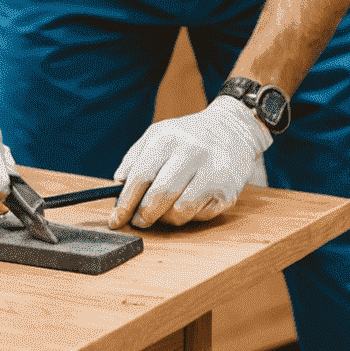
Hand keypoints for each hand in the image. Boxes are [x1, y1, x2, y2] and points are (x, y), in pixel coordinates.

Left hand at [109, 95, 271, 229]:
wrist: (233, 130)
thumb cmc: (190, 136)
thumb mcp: (157, 135)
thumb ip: (133, 160)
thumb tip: (118, 188)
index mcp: (169, 139)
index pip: (140, 178)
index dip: (125, 204)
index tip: (116, 219)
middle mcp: (192, 153)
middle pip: (159, 197)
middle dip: (144, 215)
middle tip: (139, 221)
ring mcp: (213, 173)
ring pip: (180, 212)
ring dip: (167, 218)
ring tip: (165, 210)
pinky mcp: (228, 191)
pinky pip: (200, 216)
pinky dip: (189, 216)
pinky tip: (188, 203)